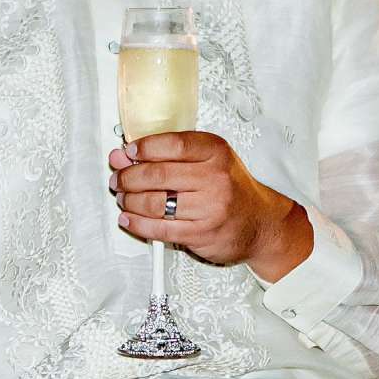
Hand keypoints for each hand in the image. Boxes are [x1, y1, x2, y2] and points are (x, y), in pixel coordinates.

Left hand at [110, 132, 310, 278]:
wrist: (260, 223)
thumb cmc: (231, 190)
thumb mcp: (210, 161)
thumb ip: (170, 155)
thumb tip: (124, 155)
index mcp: (215, 152)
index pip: (172, 144)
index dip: (143, 148)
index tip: (127, 152)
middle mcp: (215, 178)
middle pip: (158, 174)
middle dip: (129, 177)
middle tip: (118, 179)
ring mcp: (209, 208)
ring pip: (155, 203)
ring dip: (129, 202)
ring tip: (123, 199)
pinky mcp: (202, 233)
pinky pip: (160, 229)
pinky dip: (137, 224)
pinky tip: (129, 219)